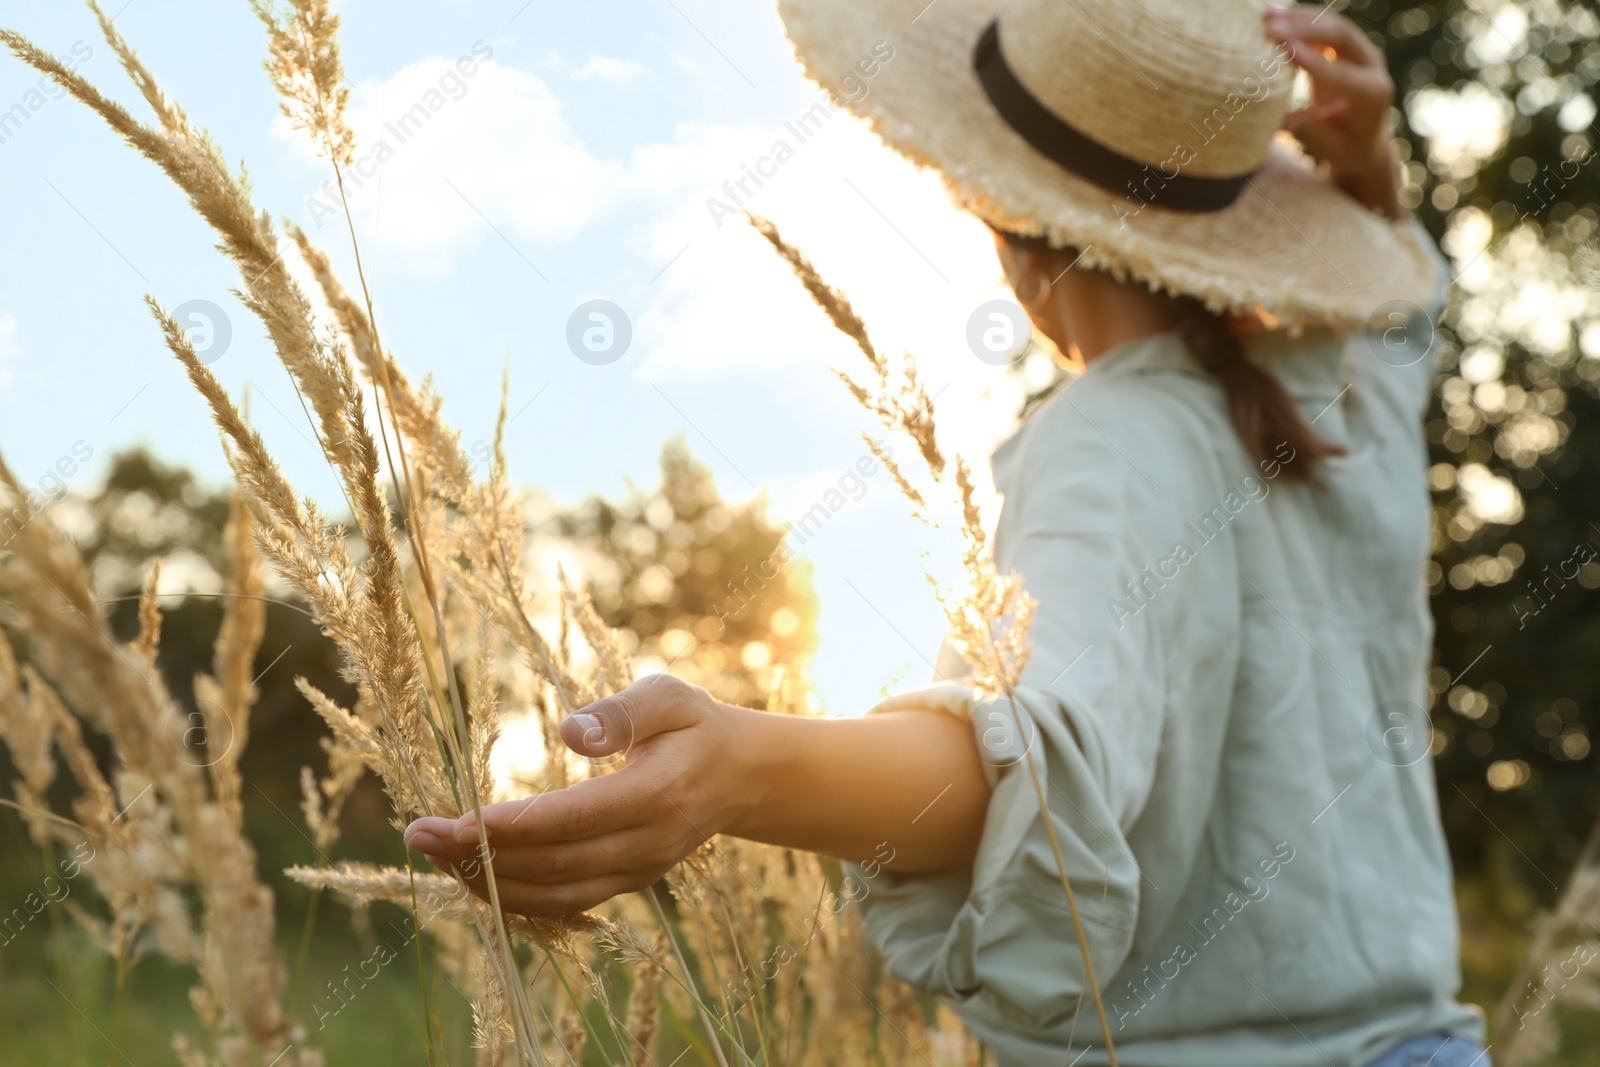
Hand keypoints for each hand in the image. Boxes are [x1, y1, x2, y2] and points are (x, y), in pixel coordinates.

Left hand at [402, 675, 754, 916]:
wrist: (741, 777)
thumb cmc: (694, 725)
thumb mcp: (670, 697)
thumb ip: (622, 712)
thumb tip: (569, 732)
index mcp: (658, 794)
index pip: (575, 818)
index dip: (514, 825)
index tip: (457, 818)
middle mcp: (648, 844)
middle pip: (555, 864)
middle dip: (480, 854)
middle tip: (417, 834)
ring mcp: (638, 872)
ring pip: (555, 894)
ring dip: (489, 882)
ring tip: (434, 855)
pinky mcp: (626, 884)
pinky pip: (564, 903)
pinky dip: (515, 898)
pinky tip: (472, 876)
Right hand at [1264, 4, 1404, 218]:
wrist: (1365, 139)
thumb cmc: (1345, 147)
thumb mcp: (1329, 147)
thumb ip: (1309, 131)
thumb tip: (1282, 120)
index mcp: (1373, 94)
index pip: (1342, 73)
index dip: (1314, 61)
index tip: (1287, 50)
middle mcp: (1372, 66)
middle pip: (1342, 36)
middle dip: (1305, 30)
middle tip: (1270, 29)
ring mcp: (1361, 51)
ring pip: (1333, 24)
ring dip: (1299, 18)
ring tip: (1266, 15)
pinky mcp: (1347, 45)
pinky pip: (1325, 24)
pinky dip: (1300, 18)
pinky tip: (1273, 13)